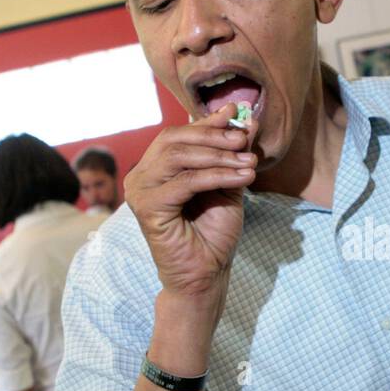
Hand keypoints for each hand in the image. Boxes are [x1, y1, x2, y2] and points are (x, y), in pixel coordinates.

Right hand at [126, 101, 258, 304]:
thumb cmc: (214, 232)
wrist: (207, 273)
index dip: (209, 123)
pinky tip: (243, 178)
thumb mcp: (227, 184)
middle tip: (245, 140)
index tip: (240, 117)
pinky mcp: (146, 207)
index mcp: (155, 167)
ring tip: (249, 164)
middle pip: (174, 139)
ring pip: (179, 157)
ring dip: (219, 156)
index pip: (178, 134)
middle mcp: (141, 175)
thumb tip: (246, 118)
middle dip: (214, 136)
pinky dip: (217, 176)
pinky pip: (185, 181)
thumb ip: (231, 154)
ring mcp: (139, 191)